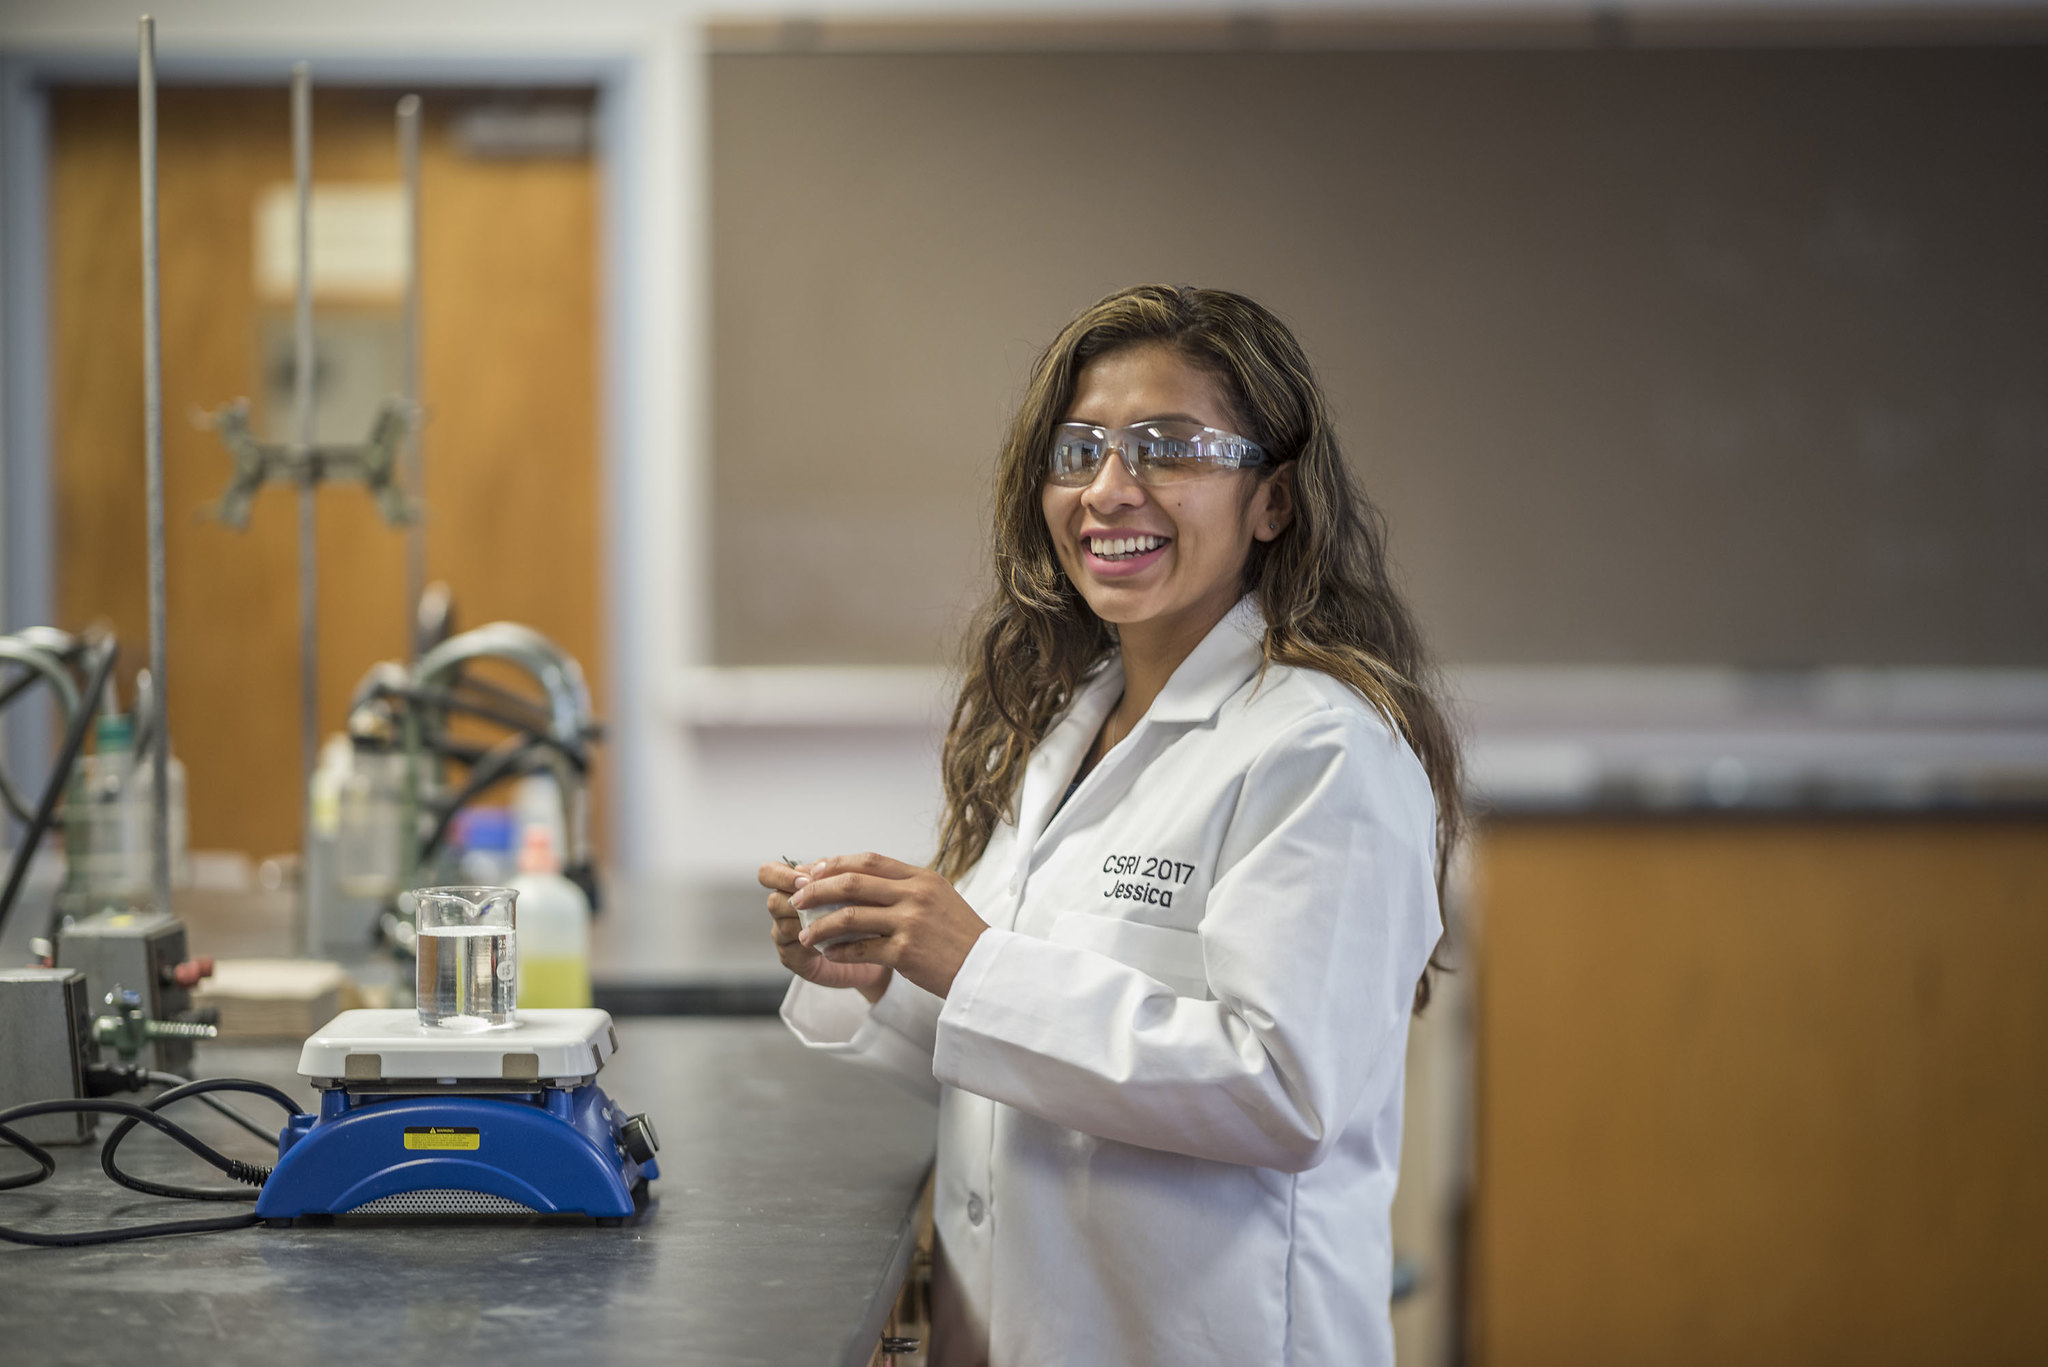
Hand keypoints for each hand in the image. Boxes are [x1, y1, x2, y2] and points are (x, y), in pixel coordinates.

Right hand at [759, 859, 892, 1001]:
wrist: (865, 947)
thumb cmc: (854, 912)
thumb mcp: (847, 887)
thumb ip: (834, 874)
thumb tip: (825, 864)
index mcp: (789, 886)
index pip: (768, 873)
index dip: (781, 876)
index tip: (806, 881)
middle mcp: (782, 909)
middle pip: (774, 901)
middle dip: (799, 902)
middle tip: (824, 903)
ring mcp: (784, 935)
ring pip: (784, 926)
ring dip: (811, 922)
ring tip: (839, 922)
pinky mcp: (791, 958)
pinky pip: (797, 948)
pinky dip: (819, 942)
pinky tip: (840, 940)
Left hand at [790, 852, 989, 999]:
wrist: (986, 968)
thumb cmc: (959, 935)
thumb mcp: (937, 898)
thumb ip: (903, 887)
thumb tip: (858, 880)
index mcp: (921, 877)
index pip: (869, 860)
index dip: (835, 864)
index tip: (812, 872)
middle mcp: (914, 894)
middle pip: (852, 883)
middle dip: (817, 890)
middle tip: (796, 901)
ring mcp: (910, 922)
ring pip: (850, 916)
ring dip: (821, 926)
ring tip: (806, 936)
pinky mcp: (906, 952)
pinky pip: (860, 949)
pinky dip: (839, 952)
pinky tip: (829, 954)